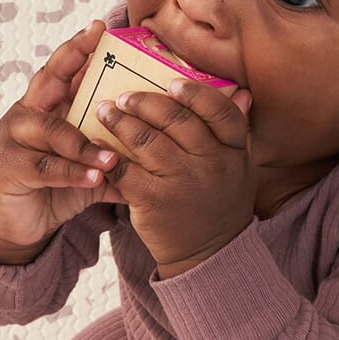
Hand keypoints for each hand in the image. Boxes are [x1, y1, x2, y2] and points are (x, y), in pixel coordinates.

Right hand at [0, 19, 124, 252]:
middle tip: (94, 44)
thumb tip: (159, 154)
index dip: (78, 48)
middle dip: (70, 59)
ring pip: (52, 131)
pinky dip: (72, 172)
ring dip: (84, 143)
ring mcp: (14, 138)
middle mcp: (27, 115)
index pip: (62, 71)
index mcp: (46, 108)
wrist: (13, 226)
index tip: (100, 28)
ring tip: (112, 158)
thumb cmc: (52, 190)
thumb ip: (115, 159)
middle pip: (47, 79)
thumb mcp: (87, 170)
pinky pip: (45, 166)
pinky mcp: (9, 167)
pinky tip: (95, 178)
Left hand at [96, 79, 256, 276]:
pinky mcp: (154, 201)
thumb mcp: (240, 169)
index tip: (171, 84)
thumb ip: (237, 131)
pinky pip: (125, 169)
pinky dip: (107, 154)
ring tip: (105, 111)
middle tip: (125, 96)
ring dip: (120, 121)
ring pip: (146, 140)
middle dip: (145, 102)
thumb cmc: (220, 205)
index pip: (219, 111)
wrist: (208, 255)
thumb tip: (241, 91)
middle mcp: (211, 163)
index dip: (194, 93)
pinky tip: (97, 145)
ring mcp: (182, 182)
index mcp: (234, 152)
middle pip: (176, 120)